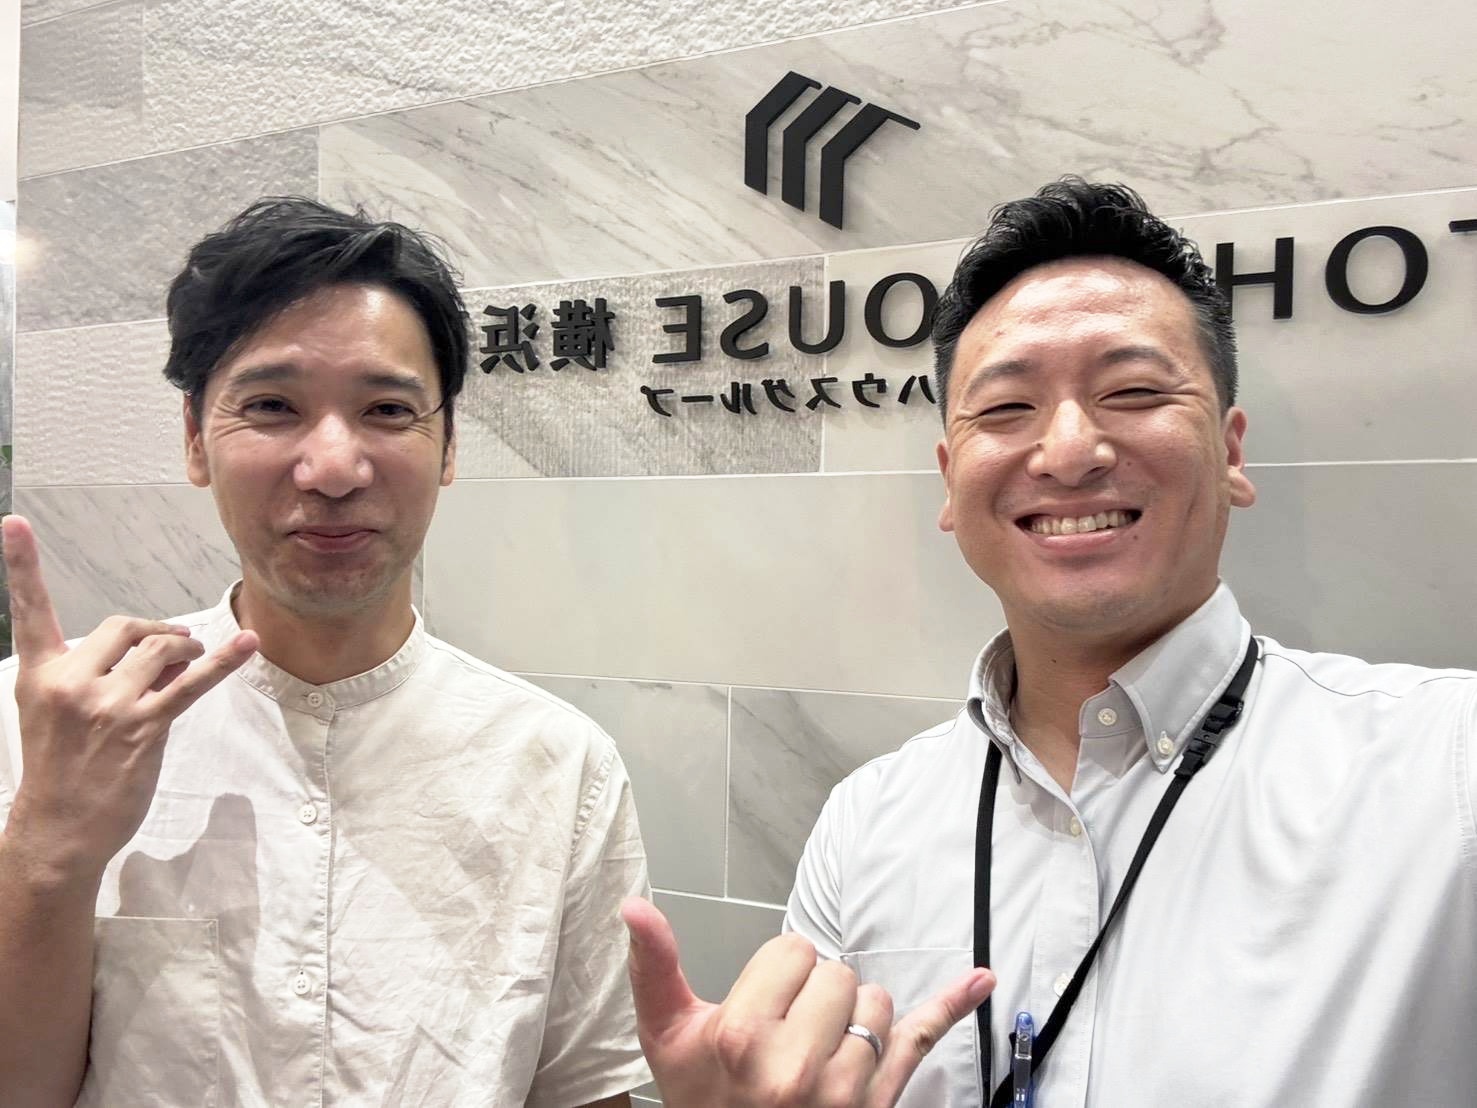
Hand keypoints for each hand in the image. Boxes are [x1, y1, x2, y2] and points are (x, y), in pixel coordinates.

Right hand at [1, 516, 257, 880]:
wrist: (59, 828)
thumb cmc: (61, 768)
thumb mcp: (56, 712)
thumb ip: (97, 672)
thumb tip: (157, 650)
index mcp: (40, 673)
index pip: (29, 611)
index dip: (21, 566)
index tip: (12, 522)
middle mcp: (69, 682)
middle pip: (124, 626)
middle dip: (154, 631)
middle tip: (170, 644)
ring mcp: (106, 705)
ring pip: (159, 649)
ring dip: (181, 649)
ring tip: (185, 660)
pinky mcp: (142, 727)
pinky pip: (191, 684)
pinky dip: (223, 661)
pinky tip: (248, 643)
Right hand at [622, 897, 993, 1107]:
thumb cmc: (705, 1104)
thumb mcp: (667, 1039)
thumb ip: (655, 967)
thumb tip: (635, 906)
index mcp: (740, 1037)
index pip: (791, 950)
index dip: (776, 974)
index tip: (760, 1009)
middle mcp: (795, 1066)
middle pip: (835, 972)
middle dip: (814, 995)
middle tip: (785, 1037)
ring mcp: (844, 1090)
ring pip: (875, 1003)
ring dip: (853, 1018)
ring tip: (817, 1054)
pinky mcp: (879, 1106)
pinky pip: (922, 1041)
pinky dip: (952, 1006)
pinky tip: (979, 981)